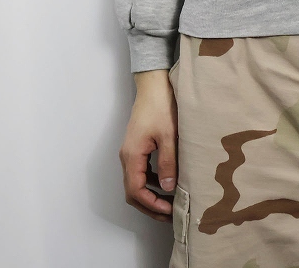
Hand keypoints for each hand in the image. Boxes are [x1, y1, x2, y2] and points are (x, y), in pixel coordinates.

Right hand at [119, 69, 178, 220]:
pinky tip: (168, 182)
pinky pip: (142, 171)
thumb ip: (168, 162)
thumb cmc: (161, 105)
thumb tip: (168, 188)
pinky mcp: (138, 146)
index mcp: (132, 155)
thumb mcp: (169, 135)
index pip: (135, 191)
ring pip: (137, 182)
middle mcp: (127, 156)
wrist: (154, 84)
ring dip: (151, 195)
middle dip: (150, 206)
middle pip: (133, 191)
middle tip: (171, 214)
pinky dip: (153, 182)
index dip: (151, 205)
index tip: (169, 210)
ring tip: (171, 203)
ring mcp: (131, 151)